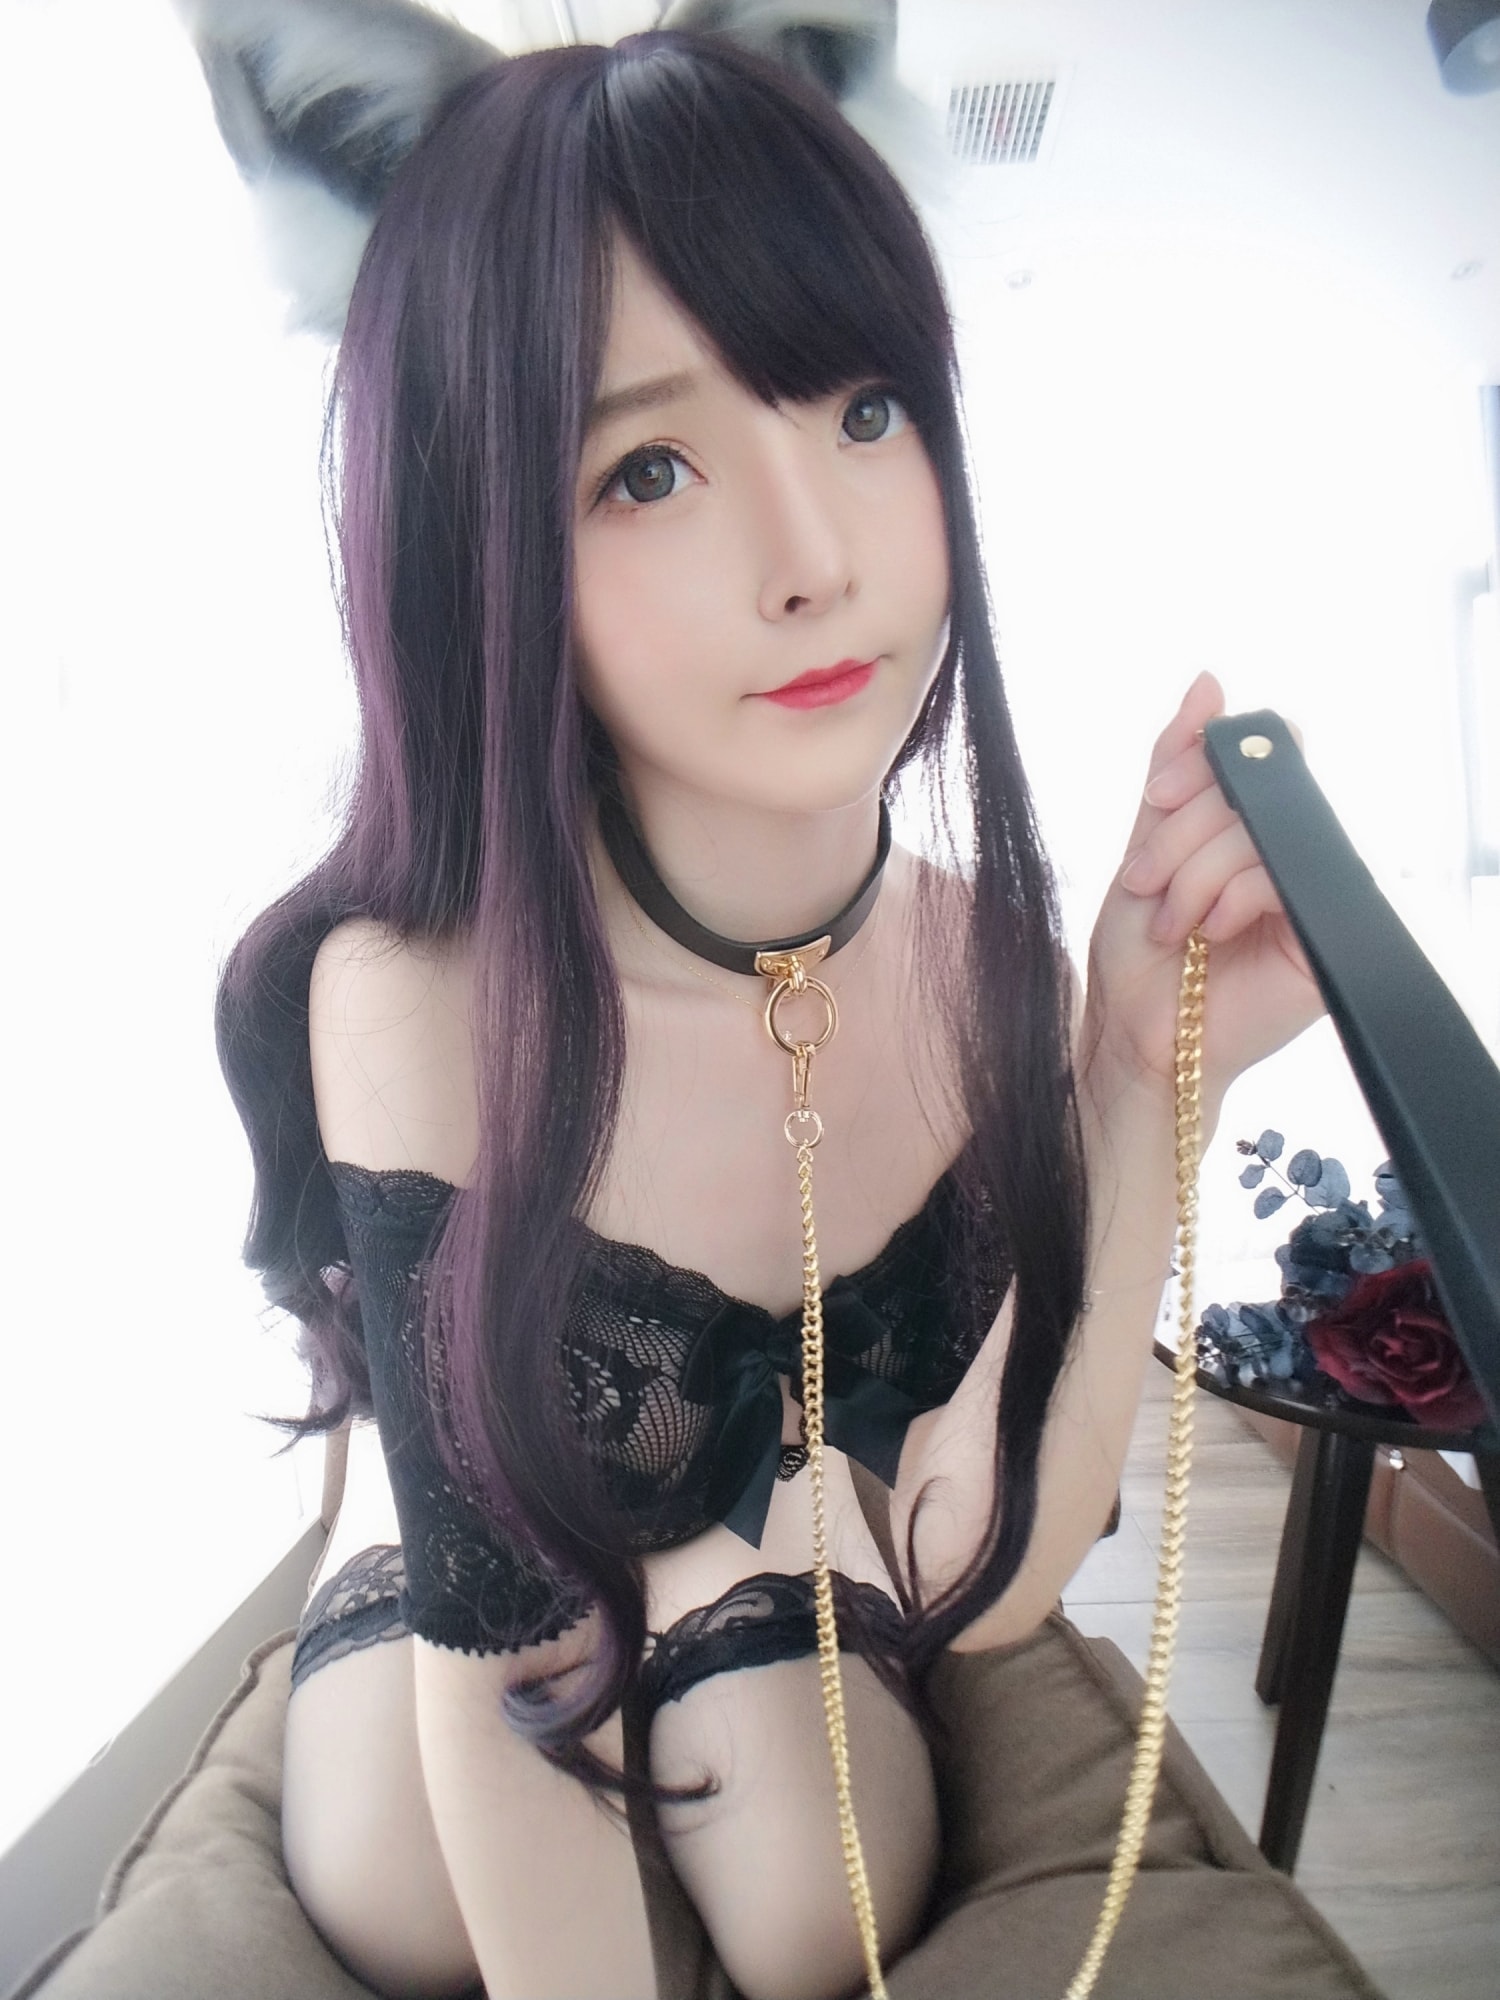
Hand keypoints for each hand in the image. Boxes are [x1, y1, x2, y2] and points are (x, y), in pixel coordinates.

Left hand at [1082, 671, 1324, 1112]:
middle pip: (1253, 787)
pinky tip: (1211, 933)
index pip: (1255, 752)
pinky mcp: (1329, 931)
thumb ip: (1177, 764)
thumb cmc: (1139, 951)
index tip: (1156, 802)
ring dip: (1197, 875)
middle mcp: (1292, 848)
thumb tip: (1209, 683)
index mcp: (1252, 824)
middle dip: (1182, 834)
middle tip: (1147, 886)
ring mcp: (1314, 887)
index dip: (1205, 763)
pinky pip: (1284, 874)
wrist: (1138, 1033)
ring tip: (1173, 923)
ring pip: (1261, 831)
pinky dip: (1233, 898)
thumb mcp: (1146, 843)